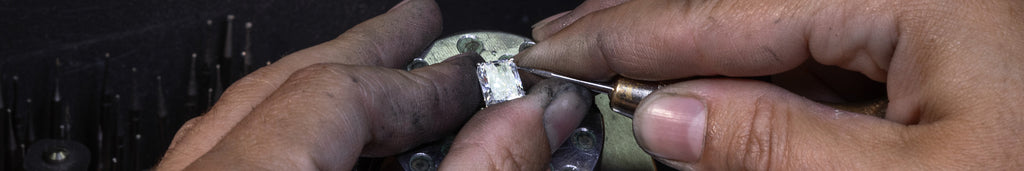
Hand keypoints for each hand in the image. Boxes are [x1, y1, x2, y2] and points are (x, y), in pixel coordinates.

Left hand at [156, 0, 591, 169]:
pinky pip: (226, 156)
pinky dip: (287, 136)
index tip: (478, 81)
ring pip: (246, 117)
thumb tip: (530, 118)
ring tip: (378, 77)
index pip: (342, 93)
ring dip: (324, 89)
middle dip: (368, 51)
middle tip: (421, 26)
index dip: (426, 83)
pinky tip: (325, 146)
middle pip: (286, 86)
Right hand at [519, 0, 1023, 168]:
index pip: (729, 10)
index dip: (629, 36)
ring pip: (775, 29)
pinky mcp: (933, 52)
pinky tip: (711, 95)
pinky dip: (754, 80)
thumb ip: (777, 148)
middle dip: (647, 27)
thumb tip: (663, 118)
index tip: (557, 52)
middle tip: (566, 47)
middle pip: (744, 2)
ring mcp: (921, 20)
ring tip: (618, 66)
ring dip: (693, 55)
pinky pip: (819, 59)